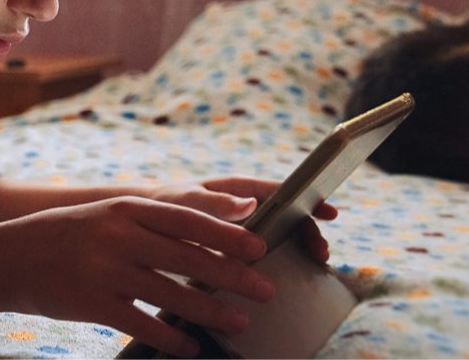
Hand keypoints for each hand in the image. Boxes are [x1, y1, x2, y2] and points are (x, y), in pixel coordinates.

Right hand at [0, 196, 274, 356]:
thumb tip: (212, 229)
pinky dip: (172, 338)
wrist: (9, 257)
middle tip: (266, 289)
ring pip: (171, 294)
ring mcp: (105, 270)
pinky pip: (143, 324)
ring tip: (240, 322)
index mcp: (128, 208)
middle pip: (188, 257)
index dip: (228, 232)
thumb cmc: (70, 236)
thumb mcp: (110, 216)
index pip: (188, 219)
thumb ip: (153, 221)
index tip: (261, 245)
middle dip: (233, 276)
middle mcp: (120, 236)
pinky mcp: (93, 304)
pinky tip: (192, 347)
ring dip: (211, 312)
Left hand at [149, 176, 339, 262]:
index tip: (330, 211)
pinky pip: (263, 256)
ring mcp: (241, 229)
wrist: (138, 225)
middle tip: (321, 254)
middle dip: (308, 232)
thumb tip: (251, 203)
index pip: (281, 190)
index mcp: (236, 188)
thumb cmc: (162, 206)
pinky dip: (279, 265)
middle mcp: (244, 207)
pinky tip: (289, 280)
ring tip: (314, 265)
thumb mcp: (185, 202)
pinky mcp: (234, 252)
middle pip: (287, 216)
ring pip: (280, 237)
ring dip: (299, 250)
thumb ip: (214, 203)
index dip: (308, 198)